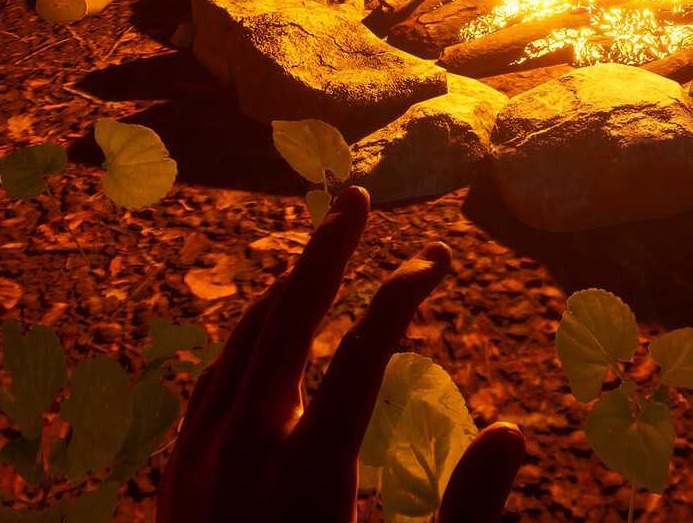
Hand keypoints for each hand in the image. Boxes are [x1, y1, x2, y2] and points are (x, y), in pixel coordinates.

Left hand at [159, 185, 525, 521]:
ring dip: (281, 293)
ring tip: (315, 259)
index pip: (365, 350)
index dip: (403, 296)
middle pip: (287, 319)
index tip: (437, 263)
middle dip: (327, 252)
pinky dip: (243, 343)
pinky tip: (257, 344)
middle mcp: (245, 451)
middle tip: (357, 200)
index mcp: (308, 471)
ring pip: (237, 346)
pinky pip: (208, 386)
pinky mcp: (175, 485)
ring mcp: (200, 464)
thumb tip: (517, 431)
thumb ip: (463, 511)